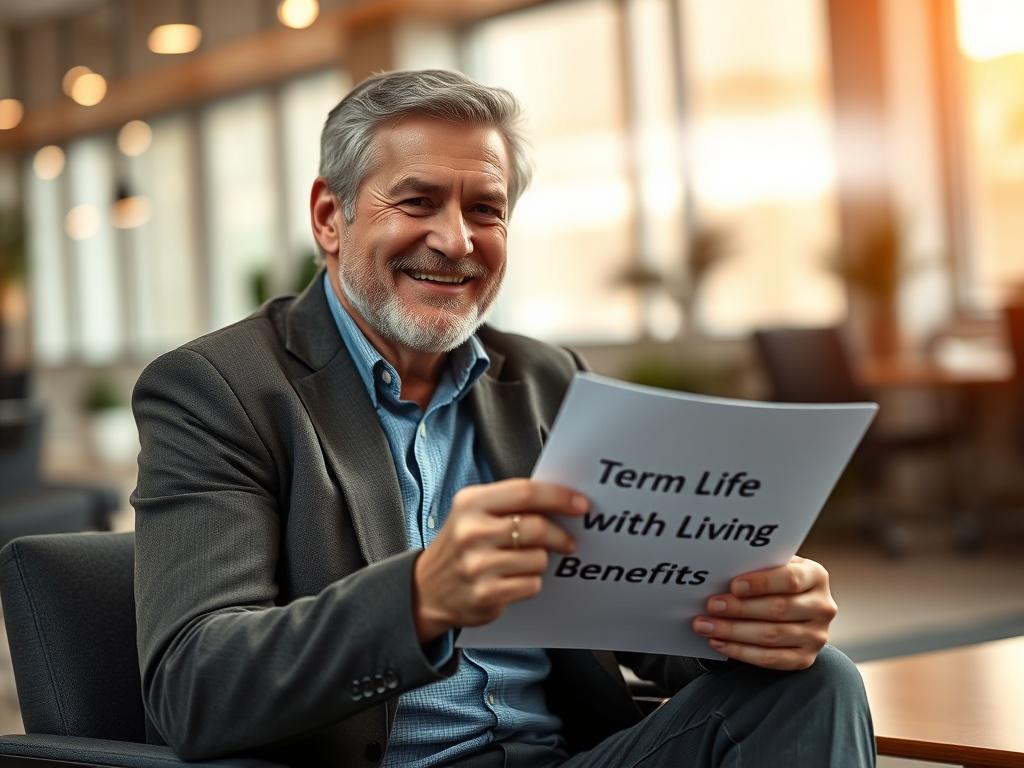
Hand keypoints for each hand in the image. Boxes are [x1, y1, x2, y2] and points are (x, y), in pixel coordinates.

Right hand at [412, 479, 588, 642]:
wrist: (427, 589)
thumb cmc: (461, 546)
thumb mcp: (474, 513)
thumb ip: (510, 503)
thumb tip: (561, 500)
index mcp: (471, 503)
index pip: (525, 492)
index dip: (559, 497)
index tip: (581, 504)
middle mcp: (471, 531)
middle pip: (536, 527)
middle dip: (560, 535)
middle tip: (568, 541)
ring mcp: (477, 565)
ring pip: (538, 559)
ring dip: (540, 562)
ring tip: (524, 562)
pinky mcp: (485, 594)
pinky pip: (531, 584)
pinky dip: (530, 582)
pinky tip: (513, 580)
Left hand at [690, 555, 836, 670]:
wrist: (794, 608)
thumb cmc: (775, 582)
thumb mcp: (774, 567)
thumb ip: (758, 566)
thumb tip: (721, 570)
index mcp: (816, 576)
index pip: (791, 579)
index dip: (761, 583)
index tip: (734, 586)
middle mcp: (822, 607)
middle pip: (778, 610)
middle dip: (740, 609)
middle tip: (711, 606)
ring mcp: (816, 636)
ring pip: (771, 636)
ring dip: (733, 631)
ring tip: (705, 625)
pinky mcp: (804, 659)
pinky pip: (770, 659)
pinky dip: (740, 652)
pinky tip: (718, 642)